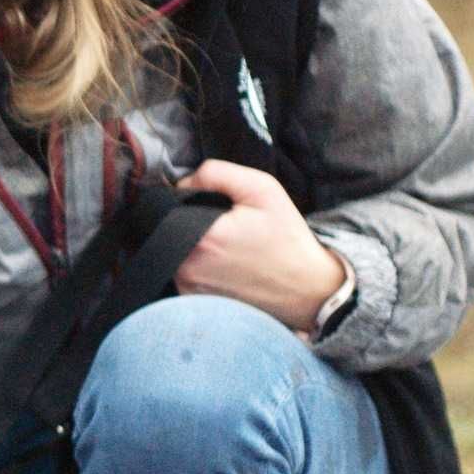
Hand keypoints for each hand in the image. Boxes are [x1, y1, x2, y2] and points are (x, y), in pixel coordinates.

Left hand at [174, 160, 345, 331]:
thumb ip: (217, 174)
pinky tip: (221, 262)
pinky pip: (178, 269)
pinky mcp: (190, 299)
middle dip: (187, 219)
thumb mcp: (262, 190)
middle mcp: (186, 265)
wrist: (307, 289)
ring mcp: (185, 286)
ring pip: (170, 248)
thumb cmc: (287, 238)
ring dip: (188, 241)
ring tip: (224, 244)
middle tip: (221, 224)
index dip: (186, 196)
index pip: (168, 203)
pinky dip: (193, 262)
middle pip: (166, 227)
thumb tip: (182, 181)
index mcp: (201, 236)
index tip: (210, 201)